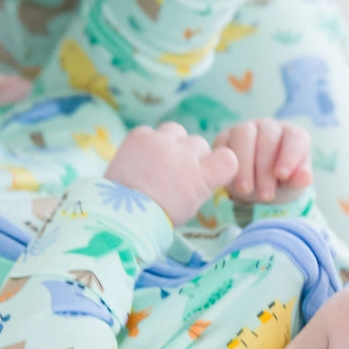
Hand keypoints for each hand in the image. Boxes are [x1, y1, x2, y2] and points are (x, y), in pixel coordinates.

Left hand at [104, 123, 237, 225]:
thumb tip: (203, 168)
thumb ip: (202, 182)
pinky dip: (147, 143)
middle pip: (199, 143)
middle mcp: (185, 154)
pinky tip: (140, 159)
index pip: (228, 158)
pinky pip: (151, 131)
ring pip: (177, 131)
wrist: (120, 214)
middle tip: (175, 173)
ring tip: (158, 161)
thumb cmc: (158, 216)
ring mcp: (162, 142)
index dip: (219, 164)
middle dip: (191, 156)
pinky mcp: (140, 136)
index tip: (208, 173)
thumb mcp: (191, 205)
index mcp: (202, 176)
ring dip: (172, 143)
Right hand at [212, 120, 312, 204]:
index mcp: (292, 135)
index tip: (282, 175)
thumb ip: (298, 180)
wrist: (254, 188)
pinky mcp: (226, 136)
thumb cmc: (279, 184)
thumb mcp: (291, 186)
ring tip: (246, 190)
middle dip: (265, 169)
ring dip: (245, 165)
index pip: (295, 137)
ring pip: (244, 136)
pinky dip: (227, 162)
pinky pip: (224, 142)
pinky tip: (230, 180)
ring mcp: (247, 129)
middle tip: (265, 195)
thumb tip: (305, 177)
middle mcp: (270, 127)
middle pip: (268, 138)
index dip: (289, 155)